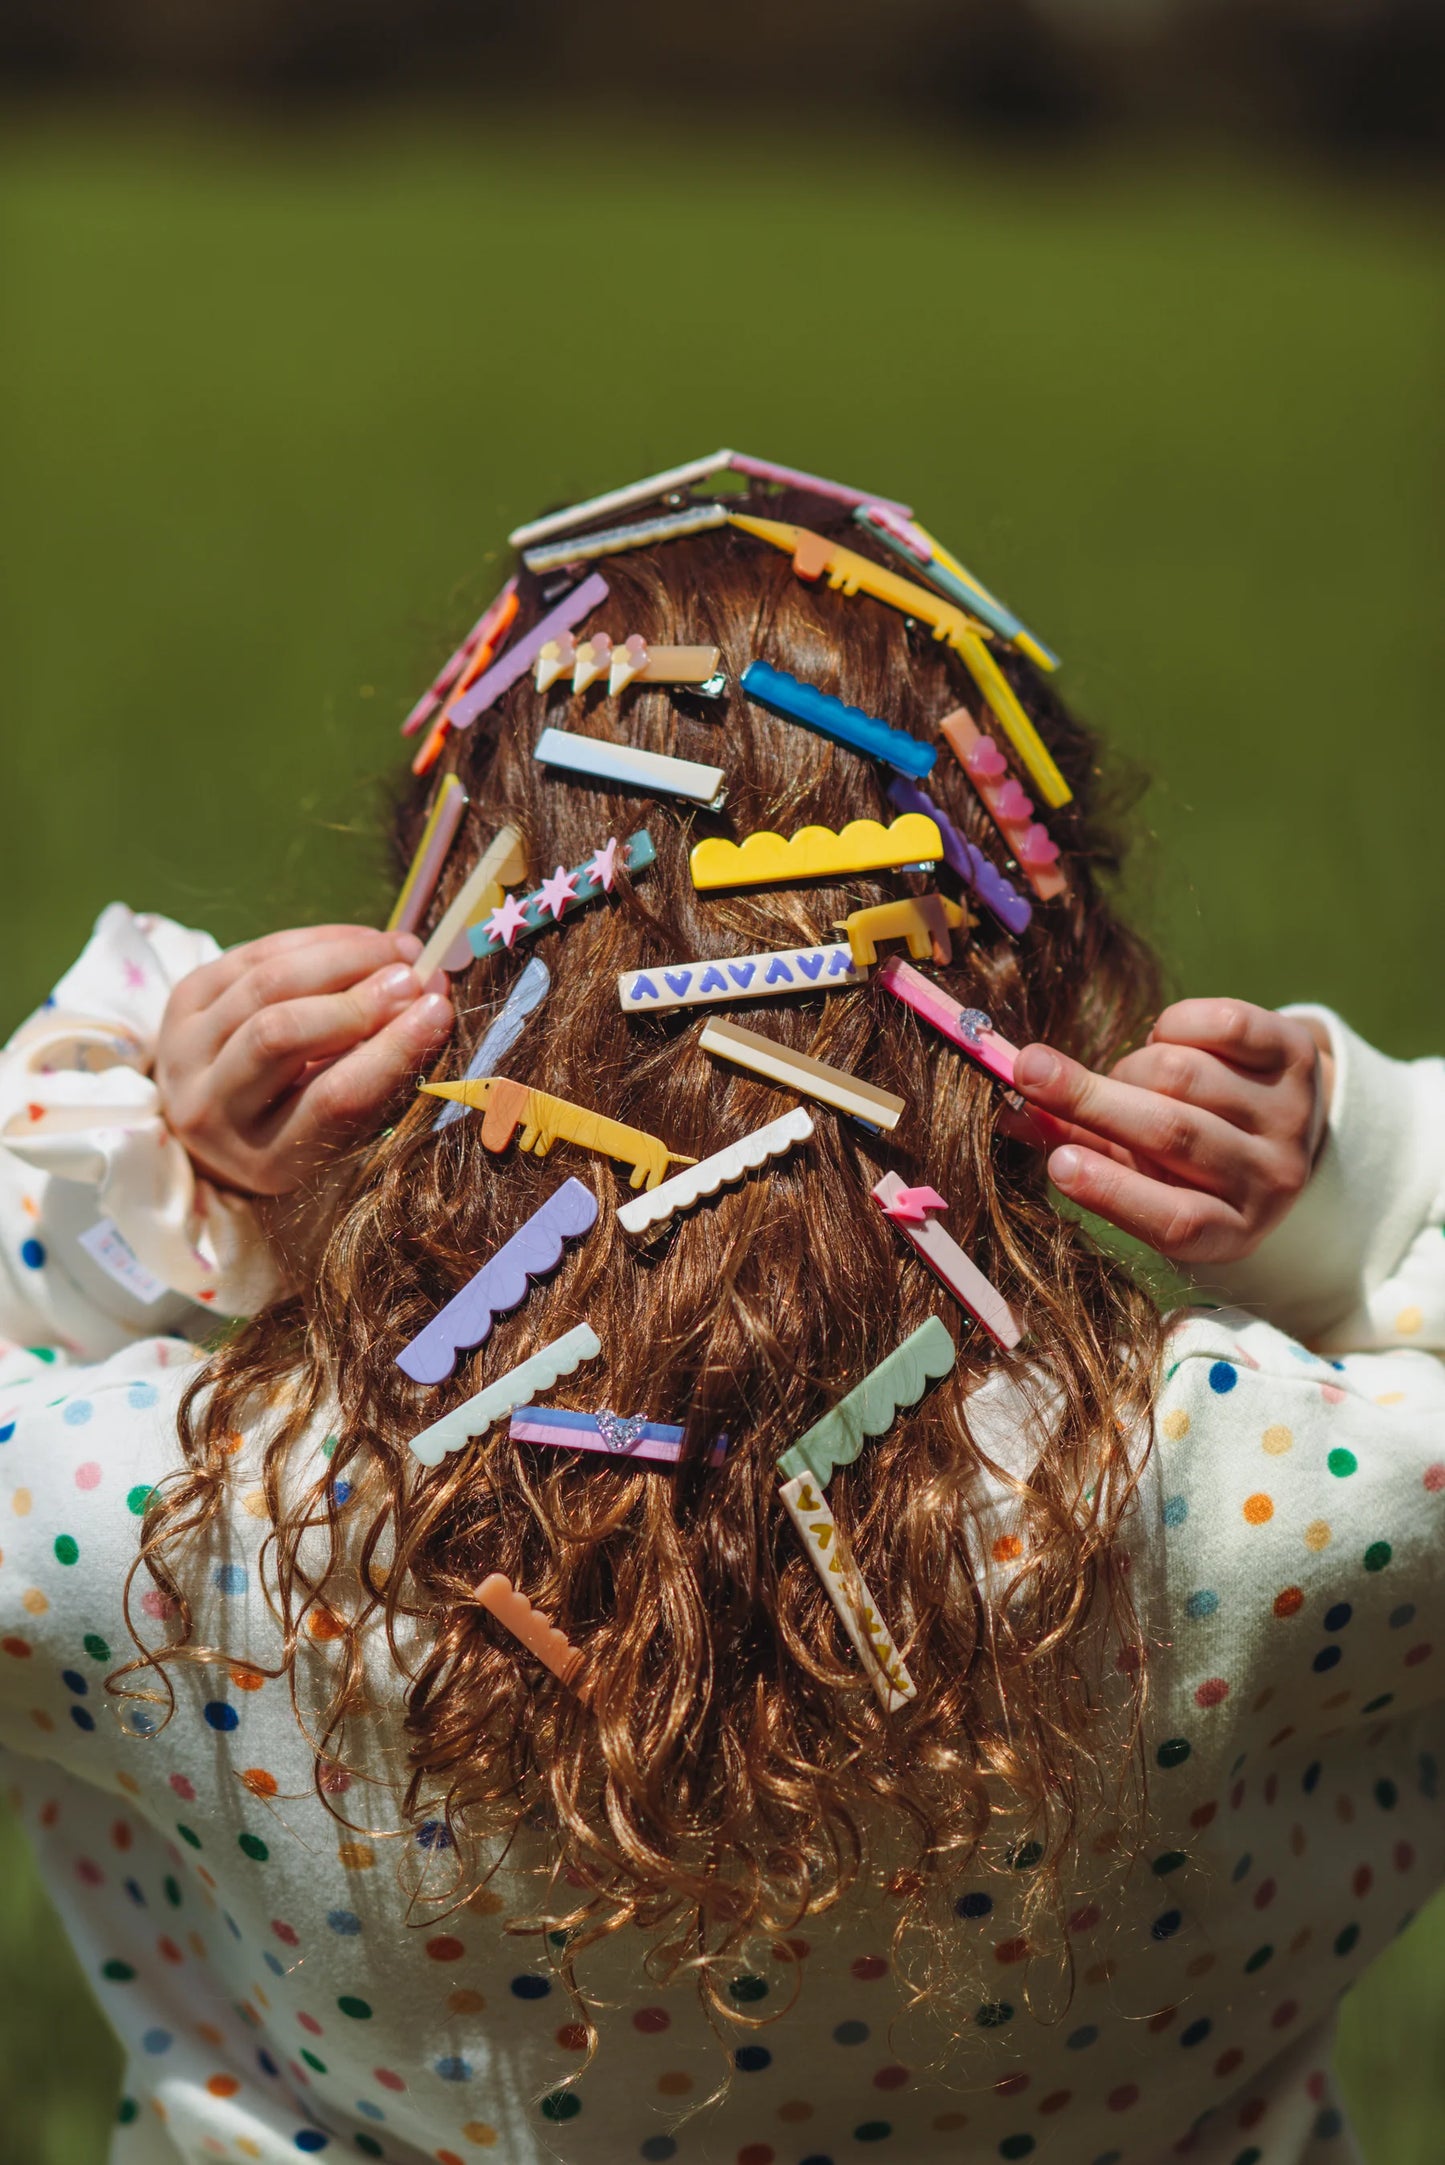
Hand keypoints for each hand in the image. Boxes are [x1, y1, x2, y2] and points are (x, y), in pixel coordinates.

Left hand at [155, 924, 453, 1197]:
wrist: (213, 1116)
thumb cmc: (300, 1126)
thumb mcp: (341, 1128)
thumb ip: (379, 1072)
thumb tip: (432, 999)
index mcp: (264, 1161)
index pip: (334, 1098)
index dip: (391, 1048)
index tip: (439, 1009)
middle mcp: (209, 1110)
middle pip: (282, 1034)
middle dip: (358, 998)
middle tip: (415, 977)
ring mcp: (184, 1051)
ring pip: (266, 985)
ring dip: (342, 957)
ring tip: (399, 951)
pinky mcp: (181, 1002)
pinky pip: (253, 955)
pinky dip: (315, 941)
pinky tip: (361, 940)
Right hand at [1011, 999, 1332, 1266]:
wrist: (1281, 1126)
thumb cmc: (1182, 1161)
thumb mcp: (1136, 1174)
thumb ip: (1072, 1148)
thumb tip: (1001, 1112)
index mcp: (1231, 1230)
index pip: (1175, 1221)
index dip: (1113, 1194)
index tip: (1057, 1168)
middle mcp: (1273, 1181)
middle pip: (1174, 1136)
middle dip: (1092, 1100)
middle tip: (1029, 1070)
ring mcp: (1292, 1117)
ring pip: (1186, 1075)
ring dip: (1135, 1066)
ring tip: (1132, 1076)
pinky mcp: (1299, 1058)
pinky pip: (1223, 1025)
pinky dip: (1174, 1024)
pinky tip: (1167, 1040)